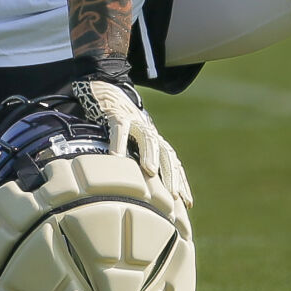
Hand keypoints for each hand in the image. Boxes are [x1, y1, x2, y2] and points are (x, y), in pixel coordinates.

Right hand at [71, 77, 192, 209]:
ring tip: (150, 172)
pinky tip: (116, 158)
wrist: (103, 86)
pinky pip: (119, 128)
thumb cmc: (115, 120)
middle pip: (166, 153)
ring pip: (147, 138)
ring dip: (150, 155)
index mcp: (153, 139)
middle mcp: (148, 130)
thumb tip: (134, 192)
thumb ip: (133, 160)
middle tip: (174, 196)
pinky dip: (118, 142)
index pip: (173, 162)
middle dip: (172, 175)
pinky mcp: (116, 113)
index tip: (187, 203)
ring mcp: (134, 121)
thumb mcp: (128, 142)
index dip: (181, 181)